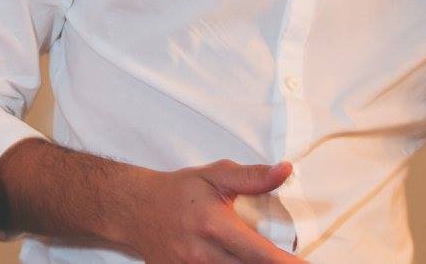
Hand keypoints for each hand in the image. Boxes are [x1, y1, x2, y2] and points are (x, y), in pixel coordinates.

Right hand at [125, 159, 302, 262]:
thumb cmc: (181, 191)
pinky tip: (236, 260)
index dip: (286, 263)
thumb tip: (285, 171)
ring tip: (262, 257)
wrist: (136, 210)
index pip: (260, 253)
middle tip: (290, 261)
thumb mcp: (216, 175)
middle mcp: (202, 254)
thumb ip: (252, 177)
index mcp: (214, 225)